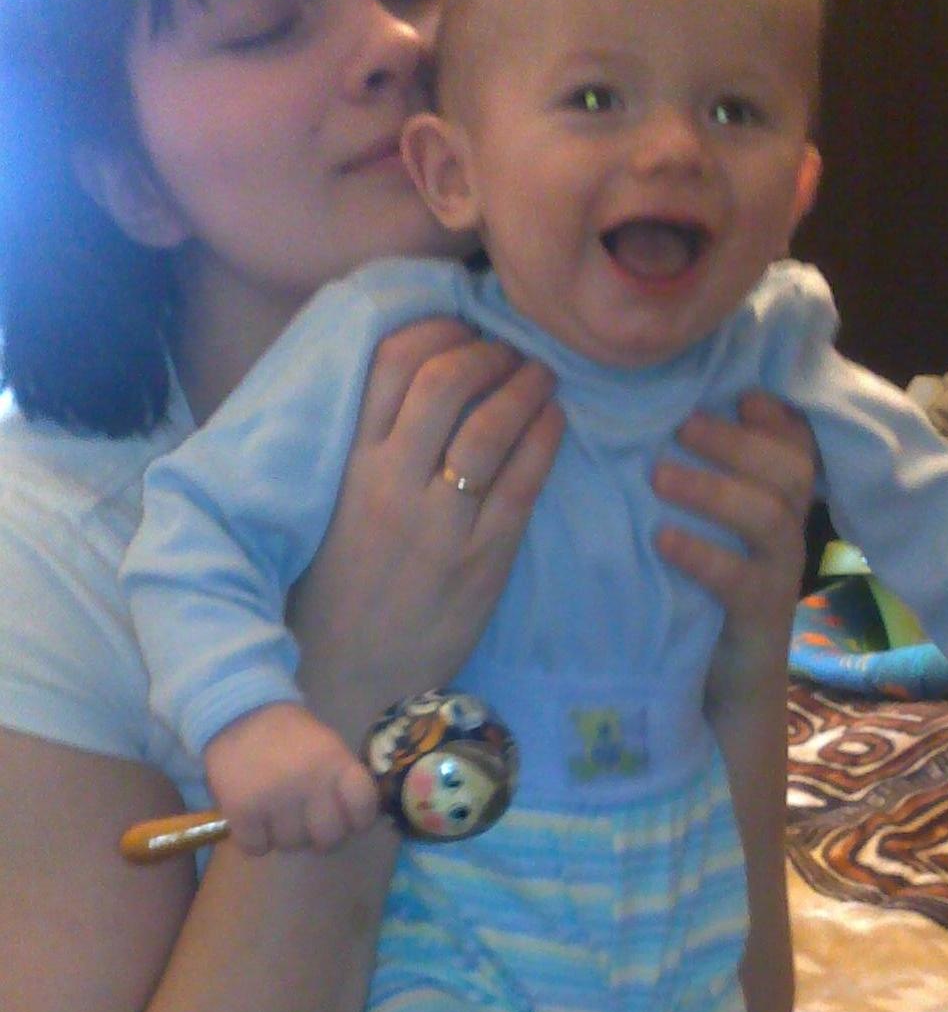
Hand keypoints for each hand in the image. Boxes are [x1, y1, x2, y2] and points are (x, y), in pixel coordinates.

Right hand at [205, 703, 377, 855]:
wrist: (236, 713)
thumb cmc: (289, 735)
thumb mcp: (327, 747)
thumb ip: (342, 783)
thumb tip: (352, 825)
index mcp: (336, 762)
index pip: (364, 808)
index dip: (358, 820)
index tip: (348, 819)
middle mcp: (310, 781)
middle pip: (328, 839)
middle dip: (318, 836)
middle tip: (306, 822)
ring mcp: (275, 798)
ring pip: (291, 845)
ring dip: (283, 835)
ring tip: (274, 812)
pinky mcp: (242, 810)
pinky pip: (257, 848)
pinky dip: (254, 839)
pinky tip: (253, 817)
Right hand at [289, 320, 562, 743]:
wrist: (349, 683)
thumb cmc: (336, 597)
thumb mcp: (329, 513)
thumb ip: (362, 453)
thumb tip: (405, 388)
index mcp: (348, 469)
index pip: (391, 366)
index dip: (435, 331)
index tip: (460, 329)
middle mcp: (391, 487)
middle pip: (446, 381)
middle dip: (487, 350)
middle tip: (509, 349)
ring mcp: (441, 524)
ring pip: (491, 425)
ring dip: (525, 385)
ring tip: (540, 374)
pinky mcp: (483, 561)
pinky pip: (523, 482)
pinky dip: (545, 437)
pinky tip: (554, 420)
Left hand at [653, 391, 816, 713]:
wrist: (719, 686)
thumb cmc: (700, 590)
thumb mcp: (703, 526)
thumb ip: (698, 477)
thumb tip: (661, 416)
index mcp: (778, 500)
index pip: (796, 442)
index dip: (774, 414)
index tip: (736, 394)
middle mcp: (788, 530)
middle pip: (790, 468)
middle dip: (736, 441)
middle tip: (681, 426)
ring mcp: (779, 574)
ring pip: (771, 516)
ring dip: (715, 489)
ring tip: (659, 476)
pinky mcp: (760, 617)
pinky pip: (741, 579)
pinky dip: (702, 554)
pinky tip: (662, 540)